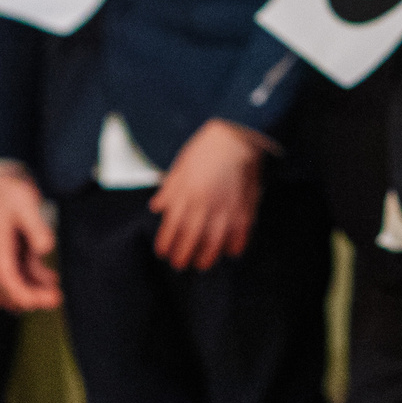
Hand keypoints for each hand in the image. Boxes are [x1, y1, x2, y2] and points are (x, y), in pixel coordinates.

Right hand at [0, 172, 62, 311]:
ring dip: (18, 294)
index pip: (6, 279)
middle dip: (27, 298)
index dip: (27, 295)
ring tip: (48, 280)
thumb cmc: (14, 192)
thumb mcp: (29, 204)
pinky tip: (36, 278)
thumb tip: (46, 247)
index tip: (53, 297)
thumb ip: (36, 226)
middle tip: (54, 291)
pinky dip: (8, 288)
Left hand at [151, 119, 265, 270]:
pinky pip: (240, 234)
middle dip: (183, 255)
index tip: (162, 253)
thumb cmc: (205, 149)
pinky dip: (235, 246)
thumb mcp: (181, 165)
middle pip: (191, 238)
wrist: (237, 137)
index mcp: (186, 193)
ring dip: (207, 256)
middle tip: (179, 265)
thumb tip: (156, 207)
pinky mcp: (245, 209)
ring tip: (201, 264)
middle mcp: (205, 205)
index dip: (166, 243)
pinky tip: (230, 252)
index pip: (172, 226)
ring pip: (215, 241)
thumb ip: (169, 189)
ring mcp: (226, 209)